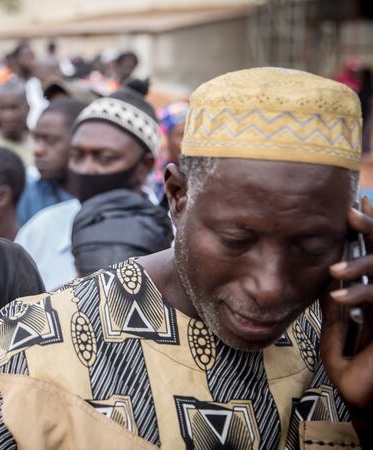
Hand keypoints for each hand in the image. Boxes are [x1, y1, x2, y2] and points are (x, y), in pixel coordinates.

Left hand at [323, 197, 372, 440]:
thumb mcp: (339, 338)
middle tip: (352, 212)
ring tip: (334, 270)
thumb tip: (321, 290)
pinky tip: (336, 297)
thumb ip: (335, 314)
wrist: (370, 404)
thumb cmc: (357, 377)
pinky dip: (360, 296)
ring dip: (363, 266)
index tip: (350, 208)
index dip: (367, 231)